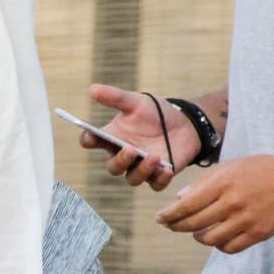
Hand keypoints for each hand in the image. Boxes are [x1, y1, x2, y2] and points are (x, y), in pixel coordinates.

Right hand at [80, 85, 194, 190]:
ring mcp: (140, 168)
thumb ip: (115, 97)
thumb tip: (92, 89)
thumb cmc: (156, 113)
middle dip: (120, 160)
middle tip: (130, 149)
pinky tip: (167, 169)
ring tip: (154, 157)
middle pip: (113, 167)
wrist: (185, 123)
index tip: (90, 137)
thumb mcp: (136, 102)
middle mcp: (123, 156)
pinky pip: (156, 185)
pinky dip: (160, 179)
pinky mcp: (159, 176)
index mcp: (113, 137)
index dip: (88, 141)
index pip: (92, 142)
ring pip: (133, 178)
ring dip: (142, 170)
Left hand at [156, 153, 273, 251]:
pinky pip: (229, 247)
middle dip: (177, 226)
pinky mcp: (258, 233)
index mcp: (223, 183)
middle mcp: (232, 203)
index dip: (169, 215)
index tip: (160, 218)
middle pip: (193, 224)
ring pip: (209, 239)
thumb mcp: (232, 166)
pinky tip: (218, 238)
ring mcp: (246, 220)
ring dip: (199, 237)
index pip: (186, 205)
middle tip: (172, 225)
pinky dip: (219, 245)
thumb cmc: (262, 169)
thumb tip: (179, 199)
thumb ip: (204, 181)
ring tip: (198, 232)